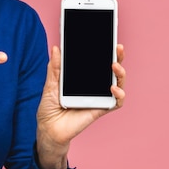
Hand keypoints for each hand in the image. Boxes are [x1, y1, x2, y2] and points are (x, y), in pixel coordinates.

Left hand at [35, 44, 125, 168]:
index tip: (107, 38)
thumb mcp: (50, 85)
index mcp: (83, 78)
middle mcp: (94, 86)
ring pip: (118, 84)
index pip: (97, 61)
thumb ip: (55, 68)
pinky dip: (119, 95)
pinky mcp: (100, 110)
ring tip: (115, 65)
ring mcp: (98, 97)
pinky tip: (113, 89)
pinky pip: (116, 102)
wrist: (48, 129)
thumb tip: (56, 48)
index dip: (105, 50)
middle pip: (111, 70)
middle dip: (118, 57)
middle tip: (118, 47)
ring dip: (120, 74)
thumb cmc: (49, 108)